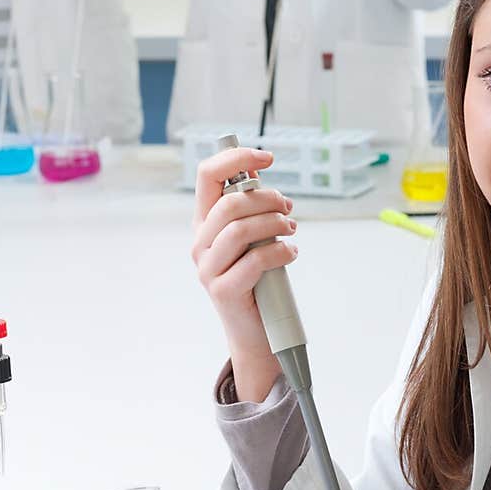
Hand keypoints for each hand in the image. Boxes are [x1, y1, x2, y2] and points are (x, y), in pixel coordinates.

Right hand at [191, 146, 296, 387]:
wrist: (256, 333)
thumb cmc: (258, 282)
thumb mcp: (254, 240)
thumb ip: (253, 212)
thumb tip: (262, 175)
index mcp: (204, 224)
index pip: (208, 176)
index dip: (236, 158)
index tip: (267, 156)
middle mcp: (200, 243)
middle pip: (230, 202)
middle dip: (267, 199)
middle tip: (288, 209)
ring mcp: (207, 268)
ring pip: (240, 229)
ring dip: (274, 224)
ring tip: (291, 230)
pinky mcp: (222, 290)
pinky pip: (253, 261)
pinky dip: (280, 252)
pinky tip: (291, 253)